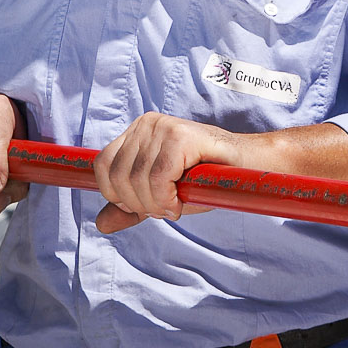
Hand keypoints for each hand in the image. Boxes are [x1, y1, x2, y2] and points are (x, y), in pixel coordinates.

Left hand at [93, 113, 238, 233]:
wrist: (246, 166)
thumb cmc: (204, 179)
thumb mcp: (160, 196)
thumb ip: (131, 208)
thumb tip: (102, 223)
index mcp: (136, 133)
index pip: (103, 167)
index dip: (118, 195)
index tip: (144, 205)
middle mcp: (146, 124)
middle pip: (117, 176)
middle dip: (138, 204)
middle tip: (164, 208)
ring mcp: (164, 126)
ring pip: (137, 180)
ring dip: (155, 205)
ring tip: (175, 205)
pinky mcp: (182, 135)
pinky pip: (159, 178)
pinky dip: (166, 199)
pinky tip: (179, 202)